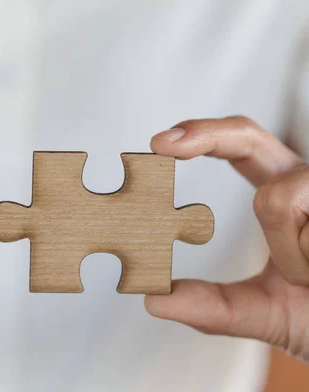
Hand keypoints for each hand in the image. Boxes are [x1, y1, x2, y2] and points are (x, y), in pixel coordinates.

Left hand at [145, 116, 308, 360]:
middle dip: (203, 134)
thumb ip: (211, 307)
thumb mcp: (264, 312)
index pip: (238, 149)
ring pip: (275, 200)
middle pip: (247, 136)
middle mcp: (306, 180)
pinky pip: (305, 222)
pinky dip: (306, 261)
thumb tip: (153, 301)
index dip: (199, 137)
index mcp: (284, 193)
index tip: (157, 145)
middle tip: (160, 143)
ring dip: (288, 257)